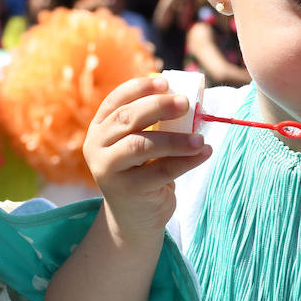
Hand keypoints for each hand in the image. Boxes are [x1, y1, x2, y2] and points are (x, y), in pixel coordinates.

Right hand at [83, 76, 210, 248]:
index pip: (115, 100)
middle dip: (158, 107)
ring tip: (200, 138)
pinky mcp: (126, 190)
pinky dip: (186, 161)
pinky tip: (204, 153)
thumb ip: (155, 124)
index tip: (166, 83)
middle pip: (127, 119)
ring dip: (176, 139)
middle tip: (185, 103)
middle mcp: (96, 146)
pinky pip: (161, 170)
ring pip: (142, 145)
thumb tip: (189, 101)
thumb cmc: (143, 172)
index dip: (139, 88)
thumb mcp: (142, 144)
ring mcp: (108, 169)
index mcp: (100, 128)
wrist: (134, 217)